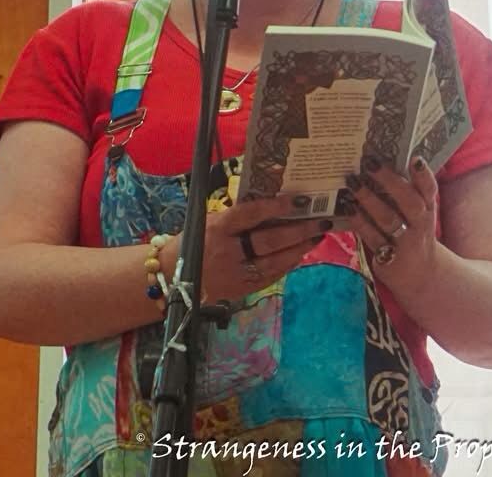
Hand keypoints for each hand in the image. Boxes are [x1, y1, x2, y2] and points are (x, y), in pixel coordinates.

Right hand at [160, 195, 330, 302]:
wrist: (171, 277)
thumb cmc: (192, 241)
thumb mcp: (210, 221)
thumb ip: (237, 216)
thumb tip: (272, 206)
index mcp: (218, 228)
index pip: (251, 214)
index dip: (275, 207)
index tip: (297, 201)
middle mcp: (228, 251)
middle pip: (269, 241)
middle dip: (298, 231)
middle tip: (320, 221)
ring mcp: (235, 273)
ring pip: (274, 261)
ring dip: (299, 249)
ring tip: (316, 236)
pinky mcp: (240, 289)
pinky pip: (270, 276)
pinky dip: (287, 264)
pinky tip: (300, 254)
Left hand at [344, 157, 438, 287]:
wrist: (422, 275)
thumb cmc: (413, 232)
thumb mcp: (418, 213)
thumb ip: (406, 192)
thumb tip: (379, 160)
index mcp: (428, 209)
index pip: (430, 189)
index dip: (423, 174)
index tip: (415, 158)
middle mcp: (420, 225)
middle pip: (409, 202)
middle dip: (390, 181)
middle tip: (370, 163)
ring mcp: (405, 243)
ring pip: (388, 219)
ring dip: (369, 199)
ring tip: (353, 182)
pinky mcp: (389, 259)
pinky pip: (372, 237)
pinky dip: (359, 222)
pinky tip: (347, 207)